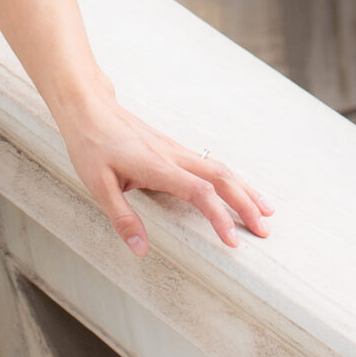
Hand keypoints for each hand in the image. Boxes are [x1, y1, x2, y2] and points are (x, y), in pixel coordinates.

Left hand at [58, 91, 273, 255]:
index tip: (232, 242)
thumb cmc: (91, 145)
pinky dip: (230, 179)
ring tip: (267, 211)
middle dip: (245, 203)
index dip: (218, 217)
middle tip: (264, 231)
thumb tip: (141, 250)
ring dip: (244, 189)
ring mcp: (175, 149)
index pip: (198, 192)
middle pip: (220, 177)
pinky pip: (209, 164)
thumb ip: (121, 217)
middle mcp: (172, 155)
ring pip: (219, 168)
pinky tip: (238, 189)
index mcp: (156, 166)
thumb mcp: (97, 184)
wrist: (88, 106)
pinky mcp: (173, 148)